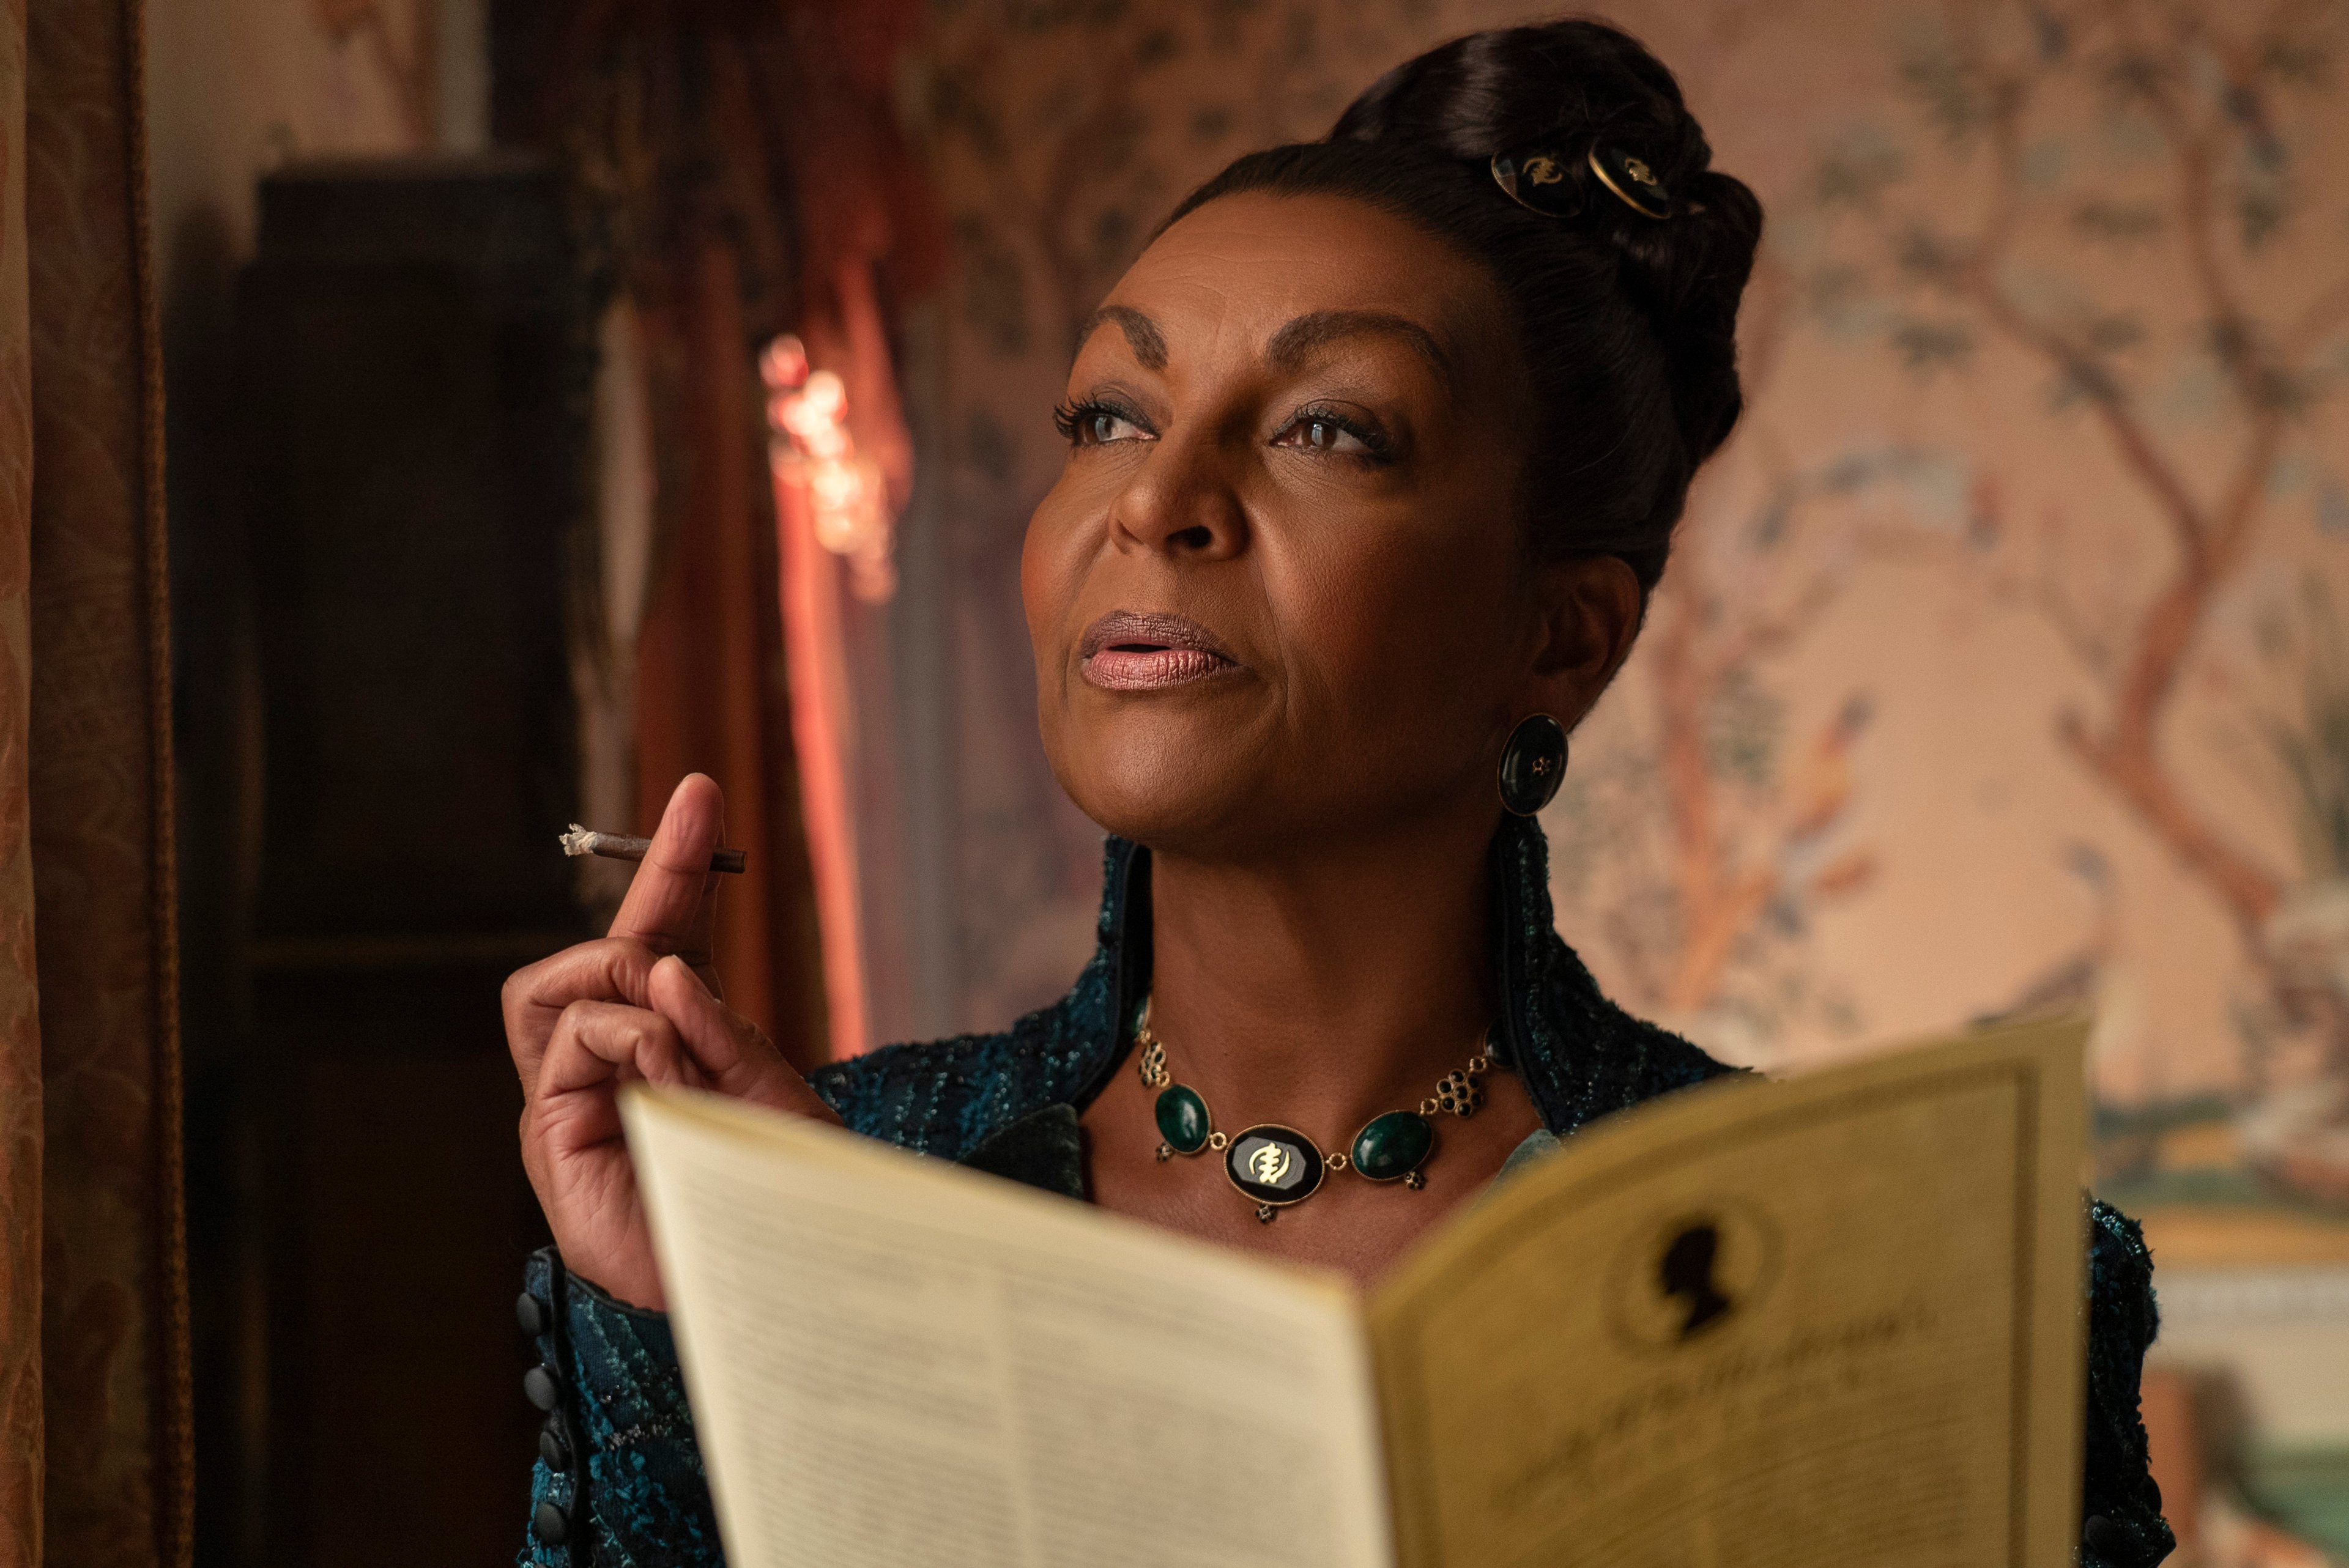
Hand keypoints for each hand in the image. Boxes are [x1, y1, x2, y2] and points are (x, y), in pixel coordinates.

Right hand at [503, 774, 837, 1308]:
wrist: (771, 1291)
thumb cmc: (779, 1202)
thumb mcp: (774, 1093)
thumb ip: (722, 1027)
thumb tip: (666, 967)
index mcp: (679, 1045)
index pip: (665, 938)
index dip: (674, 867)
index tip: (701, 790)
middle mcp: (617, 1067)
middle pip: (591, 954)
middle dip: (635, 927)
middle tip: (680, 962)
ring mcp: (577, 1101)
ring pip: (554, 989)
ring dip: (620, 990)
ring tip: (677, 1040)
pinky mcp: (552, 1140)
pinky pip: (566, 1045)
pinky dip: (625, 1039)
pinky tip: (667, 1074)